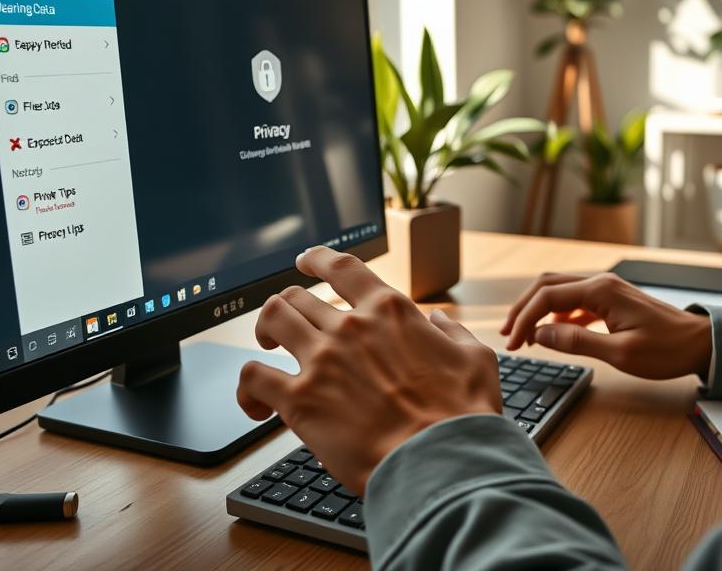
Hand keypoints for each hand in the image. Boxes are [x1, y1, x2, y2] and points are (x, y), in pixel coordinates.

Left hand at [236, 246, 501, 493]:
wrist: (441, 461)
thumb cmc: (462, 415)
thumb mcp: (475, 358)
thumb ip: (452, 332)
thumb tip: (438, 321)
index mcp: (389, 310)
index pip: (341, 267)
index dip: (316, 259)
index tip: (305, 261)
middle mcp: (350, 327)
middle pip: (298, 295)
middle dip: (289, 305)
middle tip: (287, 322)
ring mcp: (321, 360)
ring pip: (272, 319)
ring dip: (264, 329)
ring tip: (267, 346)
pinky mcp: (300, 401)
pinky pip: (253, 378)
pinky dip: (246, 388)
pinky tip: (254, 405)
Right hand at [500, 272, 711, 380]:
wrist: (700, 343)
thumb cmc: (667, 350)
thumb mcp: (621, 353)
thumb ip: (577, 341)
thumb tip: (541, 335)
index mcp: (601, 290)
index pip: (547, 297)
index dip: (524, 319)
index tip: (512, 342)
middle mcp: (600, 282)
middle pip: (546, 285)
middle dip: (522, 308)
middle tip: (507, 334)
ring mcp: (605, 288)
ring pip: (558, 290)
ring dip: (537, 309)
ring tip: (523, 334)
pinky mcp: (610, 299)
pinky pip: (574, 299)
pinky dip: (556, 313)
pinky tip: (552, 332)